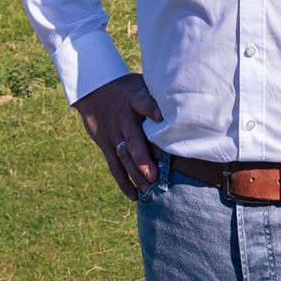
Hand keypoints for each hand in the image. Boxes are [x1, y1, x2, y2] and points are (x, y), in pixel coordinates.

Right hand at [75, 72, 162, 200]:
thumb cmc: (128, 89)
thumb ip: (157, 95)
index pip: (142, 102)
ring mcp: (113, 134)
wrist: (94, 90)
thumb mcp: (141, 84)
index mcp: (133, 99)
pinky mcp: (106, 145)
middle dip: (142, 158)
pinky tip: (134, 195)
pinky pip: (114, 166)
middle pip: (132, 139)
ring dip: (136, 175)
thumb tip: (186, 100)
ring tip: (148, 190)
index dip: (151, 109)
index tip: (161, 116)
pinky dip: (123, 181)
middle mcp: (123, 119)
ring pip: (124, 157)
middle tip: (153, 175)